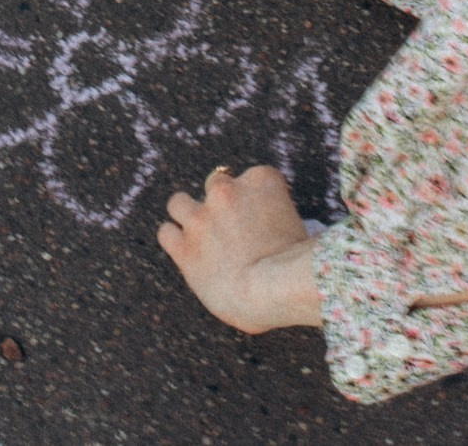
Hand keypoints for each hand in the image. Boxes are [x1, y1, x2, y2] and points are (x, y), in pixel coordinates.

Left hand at [156, 165, 323, 332]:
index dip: (255, 201)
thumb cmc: (297, 268)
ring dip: (187, 216)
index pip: (254, 178)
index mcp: (262, 180)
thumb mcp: (302, 230)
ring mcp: (201, 216)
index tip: (260, 221)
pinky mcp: (183, 246)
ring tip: (200, 237)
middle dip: (220, 205)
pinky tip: (187, 253)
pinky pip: (166, 233)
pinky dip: (175, 241)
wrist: (274, 290)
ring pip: (179, 203)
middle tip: (230, 230)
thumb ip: (281, 221)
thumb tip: (275, 232)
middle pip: (216, 184)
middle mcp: (228, 190)